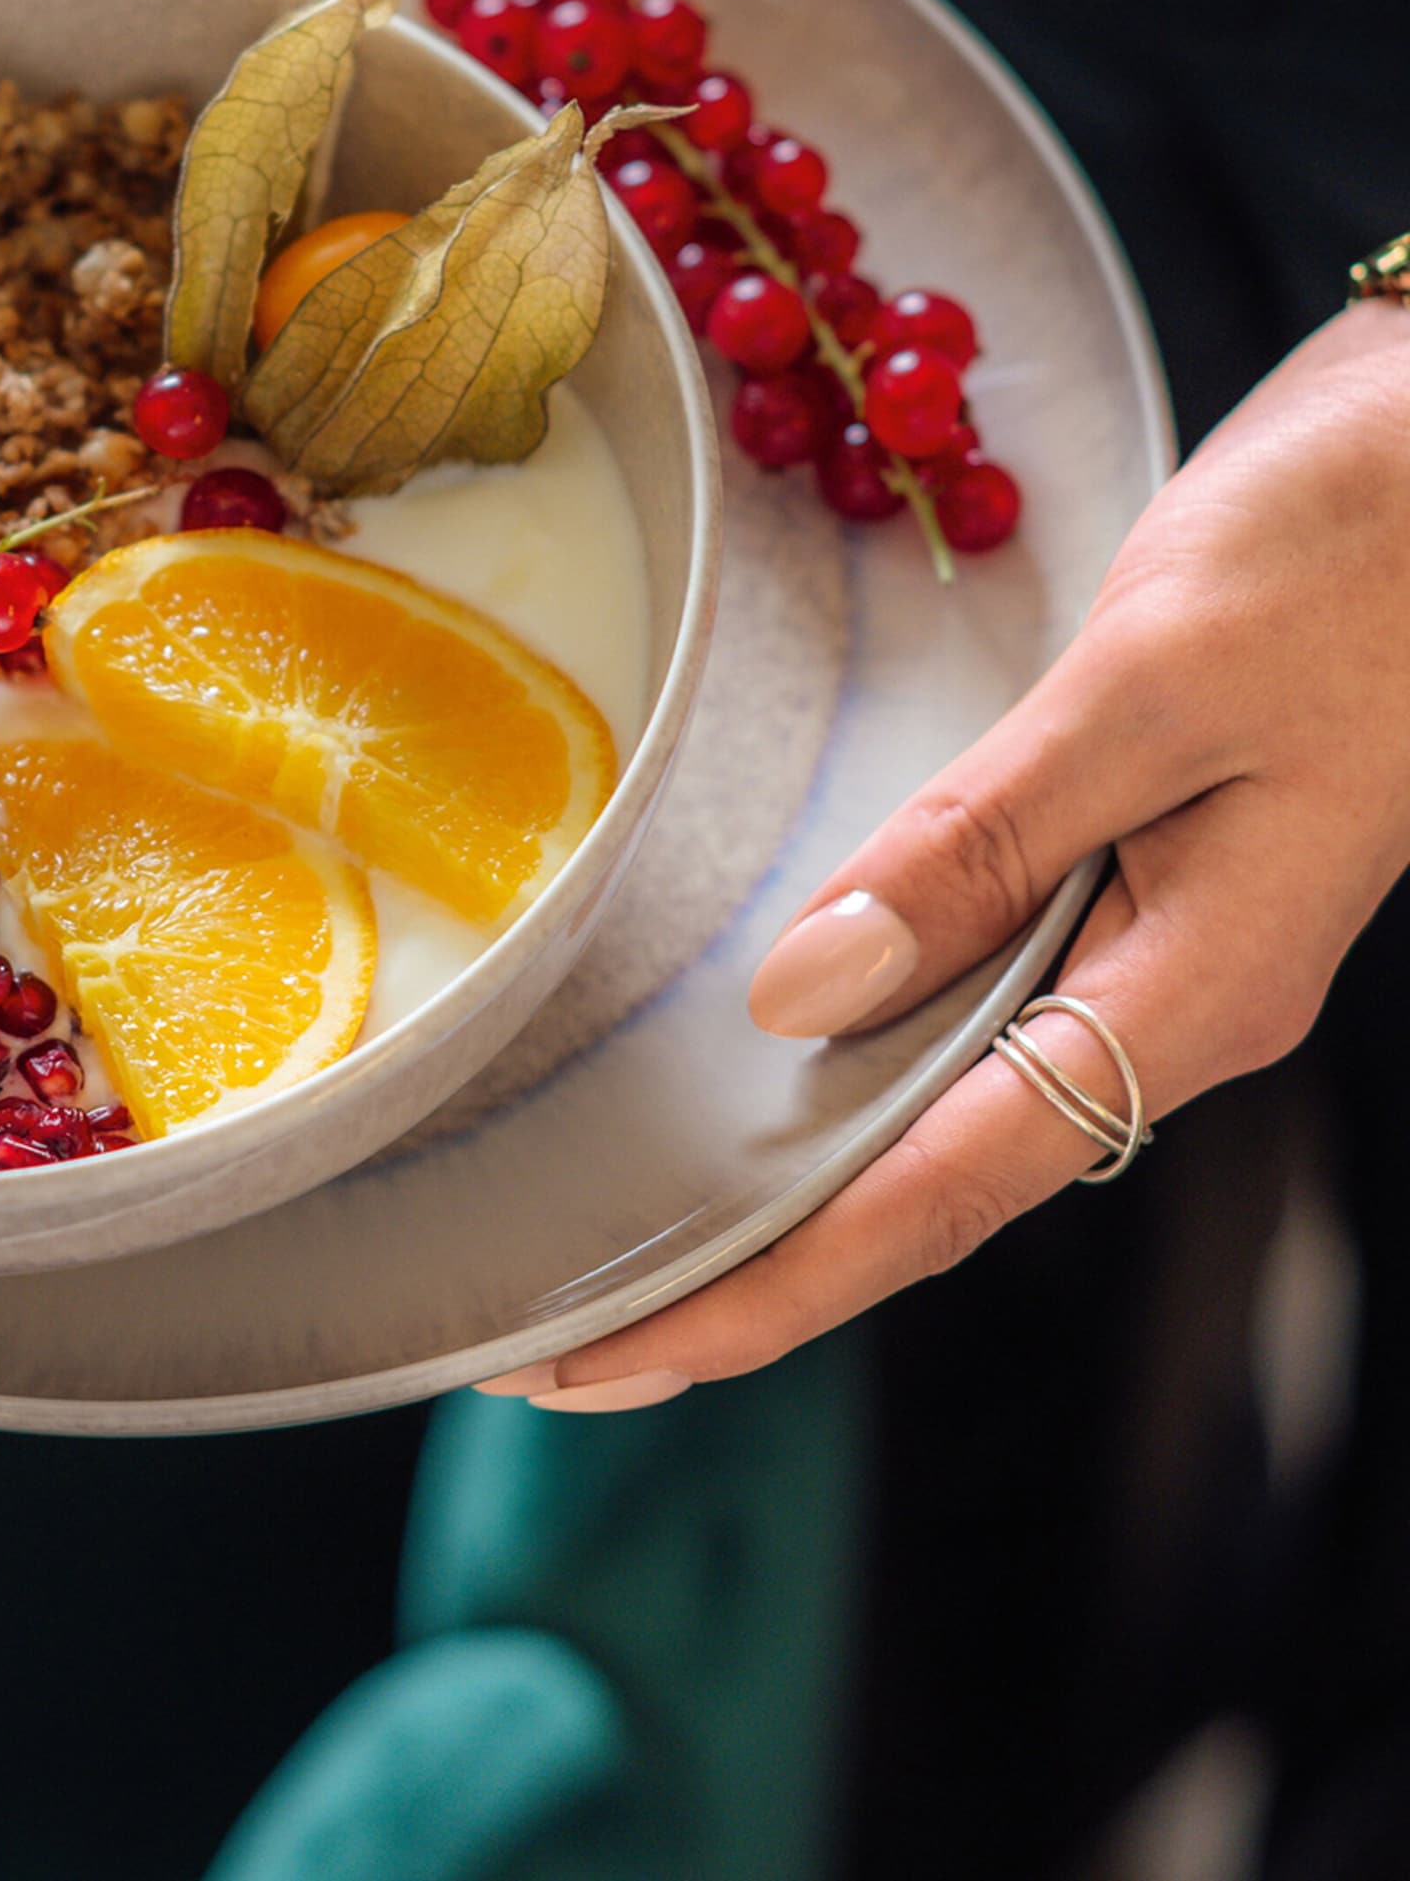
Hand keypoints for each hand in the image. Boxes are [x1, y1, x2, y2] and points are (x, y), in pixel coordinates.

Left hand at [484, 299, 1409, 1412]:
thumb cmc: (1351, 552)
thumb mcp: (1145, 690)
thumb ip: (978, 844)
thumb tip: (804, 993)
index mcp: (1191, 989)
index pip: (940, 1191)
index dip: (769, 1288)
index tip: (612, 1357)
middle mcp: (1177, 1000)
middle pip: (938, 1183)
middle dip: (759, 1269)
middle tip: (576, 1338)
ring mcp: (1167, 947)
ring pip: (956, 1108)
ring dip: (805, 1179)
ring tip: (647, 1235)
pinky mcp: (1149, 876)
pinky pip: (983, 1012)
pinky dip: (869, 1062)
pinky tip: (787, 1065)